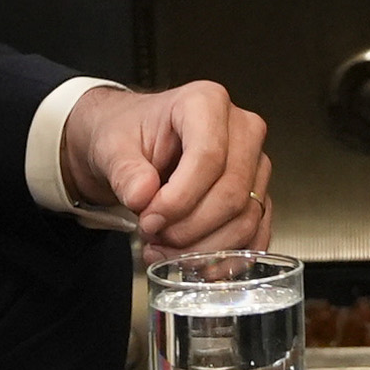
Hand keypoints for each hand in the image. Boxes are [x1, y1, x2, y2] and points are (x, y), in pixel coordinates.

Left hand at [59, 81, 271, 256]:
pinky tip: (198, 266)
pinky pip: (257, 231)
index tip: (149, 220)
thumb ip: (125, 170)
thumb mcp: (112, 147)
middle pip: (232, 191)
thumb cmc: (127, 135)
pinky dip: (229, 256)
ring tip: (165, 249)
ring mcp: (254, 162)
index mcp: (206, 102)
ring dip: (205, 247)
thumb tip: (143, 196)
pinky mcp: (257, 192)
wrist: (133, 144)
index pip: (209, 156)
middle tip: (153, 236)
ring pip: (247, 216)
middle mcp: (241, 128)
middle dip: (190, 227)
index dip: (179, 199)